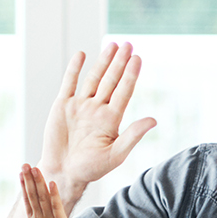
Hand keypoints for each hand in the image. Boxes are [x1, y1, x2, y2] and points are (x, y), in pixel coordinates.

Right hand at [9, 164, 69, 217]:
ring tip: (35, 169)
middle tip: (25, 165)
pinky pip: (56, 206)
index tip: (21, 174)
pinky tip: (51, 183)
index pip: (27, 200)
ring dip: (39, 182)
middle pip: (32, 195)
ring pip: (42, 197)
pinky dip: (54, 194)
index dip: (24, 186)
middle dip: (29, 179)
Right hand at [39, 41, 156, 201]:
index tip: (137, 58)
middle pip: (110, 80)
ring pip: (93, 78)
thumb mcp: (115, 154)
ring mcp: (80, 106)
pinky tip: (82, 55)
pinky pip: (70, 83)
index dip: (130, 74)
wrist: (63, 173)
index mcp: (111, 119)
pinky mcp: (63, 106)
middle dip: (119, 62)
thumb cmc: (90, 169)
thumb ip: (132, 136)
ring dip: (102, 62)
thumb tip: (154, 120)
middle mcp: (97, 109)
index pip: (123, 91)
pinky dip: (74, 69)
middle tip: (127, 44)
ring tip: (111, 45)